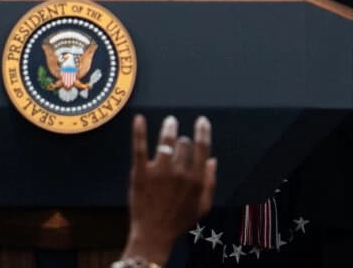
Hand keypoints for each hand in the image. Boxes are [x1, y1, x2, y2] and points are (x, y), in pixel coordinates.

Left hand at [120, 114, 216, 265]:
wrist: (154, 235)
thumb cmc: (179, 221)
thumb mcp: (203, 206)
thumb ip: (210, 182)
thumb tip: (213, 159)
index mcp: (196, 179)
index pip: (202, 148)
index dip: (203, 131)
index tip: (202, 120)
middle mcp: (179, 172)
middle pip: (183, 144)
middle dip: (183, 141)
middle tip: (180, 141)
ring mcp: (159, 171)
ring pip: (166, 142)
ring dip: (169, 128)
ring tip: (170, 122)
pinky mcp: (141, 173)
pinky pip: (140, 147)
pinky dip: (139, 131)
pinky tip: (138, 118)